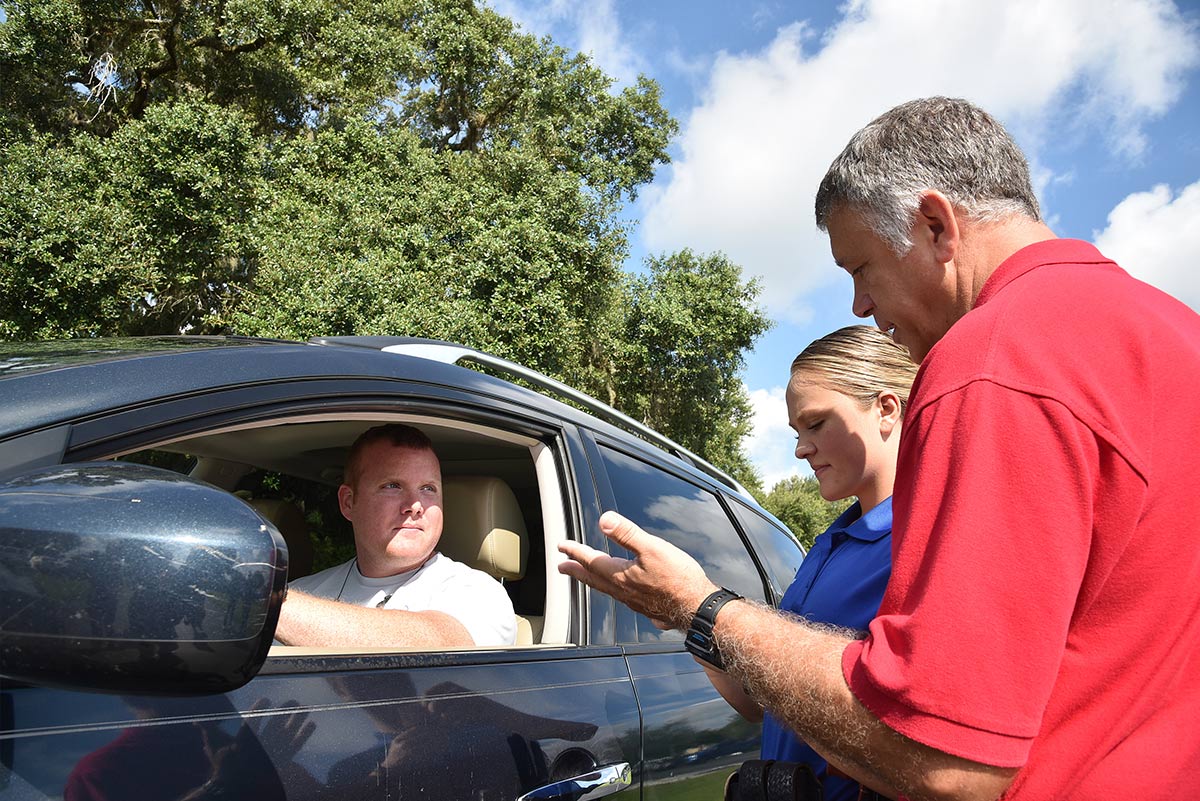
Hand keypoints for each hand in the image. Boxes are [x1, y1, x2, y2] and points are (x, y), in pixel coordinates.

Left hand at [557, 511, 718, 628]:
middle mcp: (623, 591)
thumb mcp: (652, 548)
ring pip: (607, 590)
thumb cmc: (679, 578)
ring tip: (586, 577)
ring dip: (593, 581)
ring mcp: (634, 602)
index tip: (562, 546)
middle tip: (562, 567)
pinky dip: (613, 592)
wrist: (697, 607)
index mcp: (621, 575)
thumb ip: (627, 534)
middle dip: (577, 571)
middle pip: (594, 579)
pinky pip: (622, 599)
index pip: (592, 561)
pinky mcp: (647, 608)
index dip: (575, 552)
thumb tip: (604, 520)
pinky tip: (621, 592)